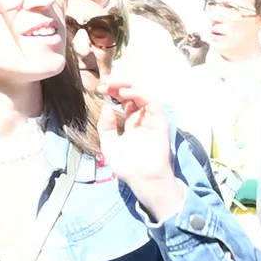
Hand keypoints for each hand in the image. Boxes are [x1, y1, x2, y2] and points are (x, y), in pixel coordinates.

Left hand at [98, 79, 187, 221]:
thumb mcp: (109, 144)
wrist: (142, 179)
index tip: (100, 87)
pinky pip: (152, 103)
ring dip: (129, 85)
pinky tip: (126, 92)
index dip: (114, 91)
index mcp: (132, 121)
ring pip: (144, 94)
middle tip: (106, 81)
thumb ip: (106, 126)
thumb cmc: (128, 165)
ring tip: (114, 84)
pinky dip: (140, 94)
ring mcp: (152, 119)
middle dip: (120, 84)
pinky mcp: (160, 122)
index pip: (125, 99)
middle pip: (134, 93)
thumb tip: (107, 107)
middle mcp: (143, 117)